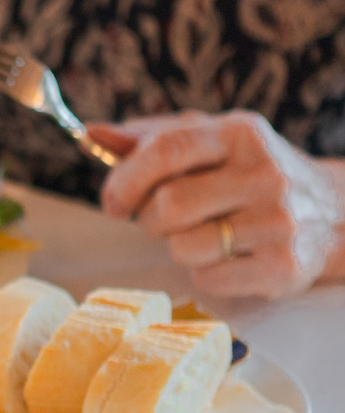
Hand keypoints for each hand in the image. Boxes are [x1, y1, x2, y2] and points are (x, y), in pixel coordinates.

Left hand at [96, 111, 343, 299]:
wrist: (331, 211)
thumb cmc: (248, 174)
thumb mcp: (209, 142)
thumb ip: (148, 138)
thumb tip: (91, 134)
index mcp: (239, 134)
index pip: (167, 150)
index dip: (126, 179)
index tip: (113, 202)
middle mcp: (264, 174)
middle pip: (168, 206)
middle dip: (151, 219)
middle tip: (164, 220)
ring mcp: (278, 221)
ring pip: (184, 246)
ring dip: (178, 247)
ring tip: (204, 234)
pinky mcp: (284, 266)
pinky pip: (208, 278)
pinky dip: (205, 272)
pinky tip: (229, 256)